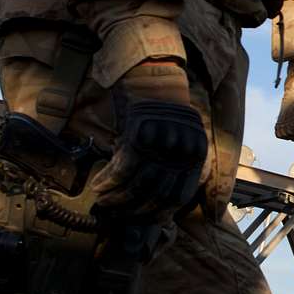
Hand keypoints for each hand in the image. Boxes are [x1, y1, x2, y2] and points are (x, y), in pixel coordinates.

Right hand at [92, 60, 207, 217]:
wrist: (151, 72)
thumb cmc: (160, 108)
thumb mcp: (175, 138)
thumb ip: (170, 165)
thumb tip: (151, 197)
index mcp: (196, 152)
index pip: (180, 195)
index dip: (161, 213)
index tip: (145, 221)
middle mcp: (182, 150)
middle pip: (158, 194)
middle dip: (136, 210)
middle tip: (119, 215)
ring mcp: (161, 143)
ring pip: (138, 185)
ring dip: (118, 199)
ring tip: (104, 203)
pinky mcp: (139, 134)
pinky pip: (122, 170)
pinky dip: (108, 183)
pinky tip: (97, 187)